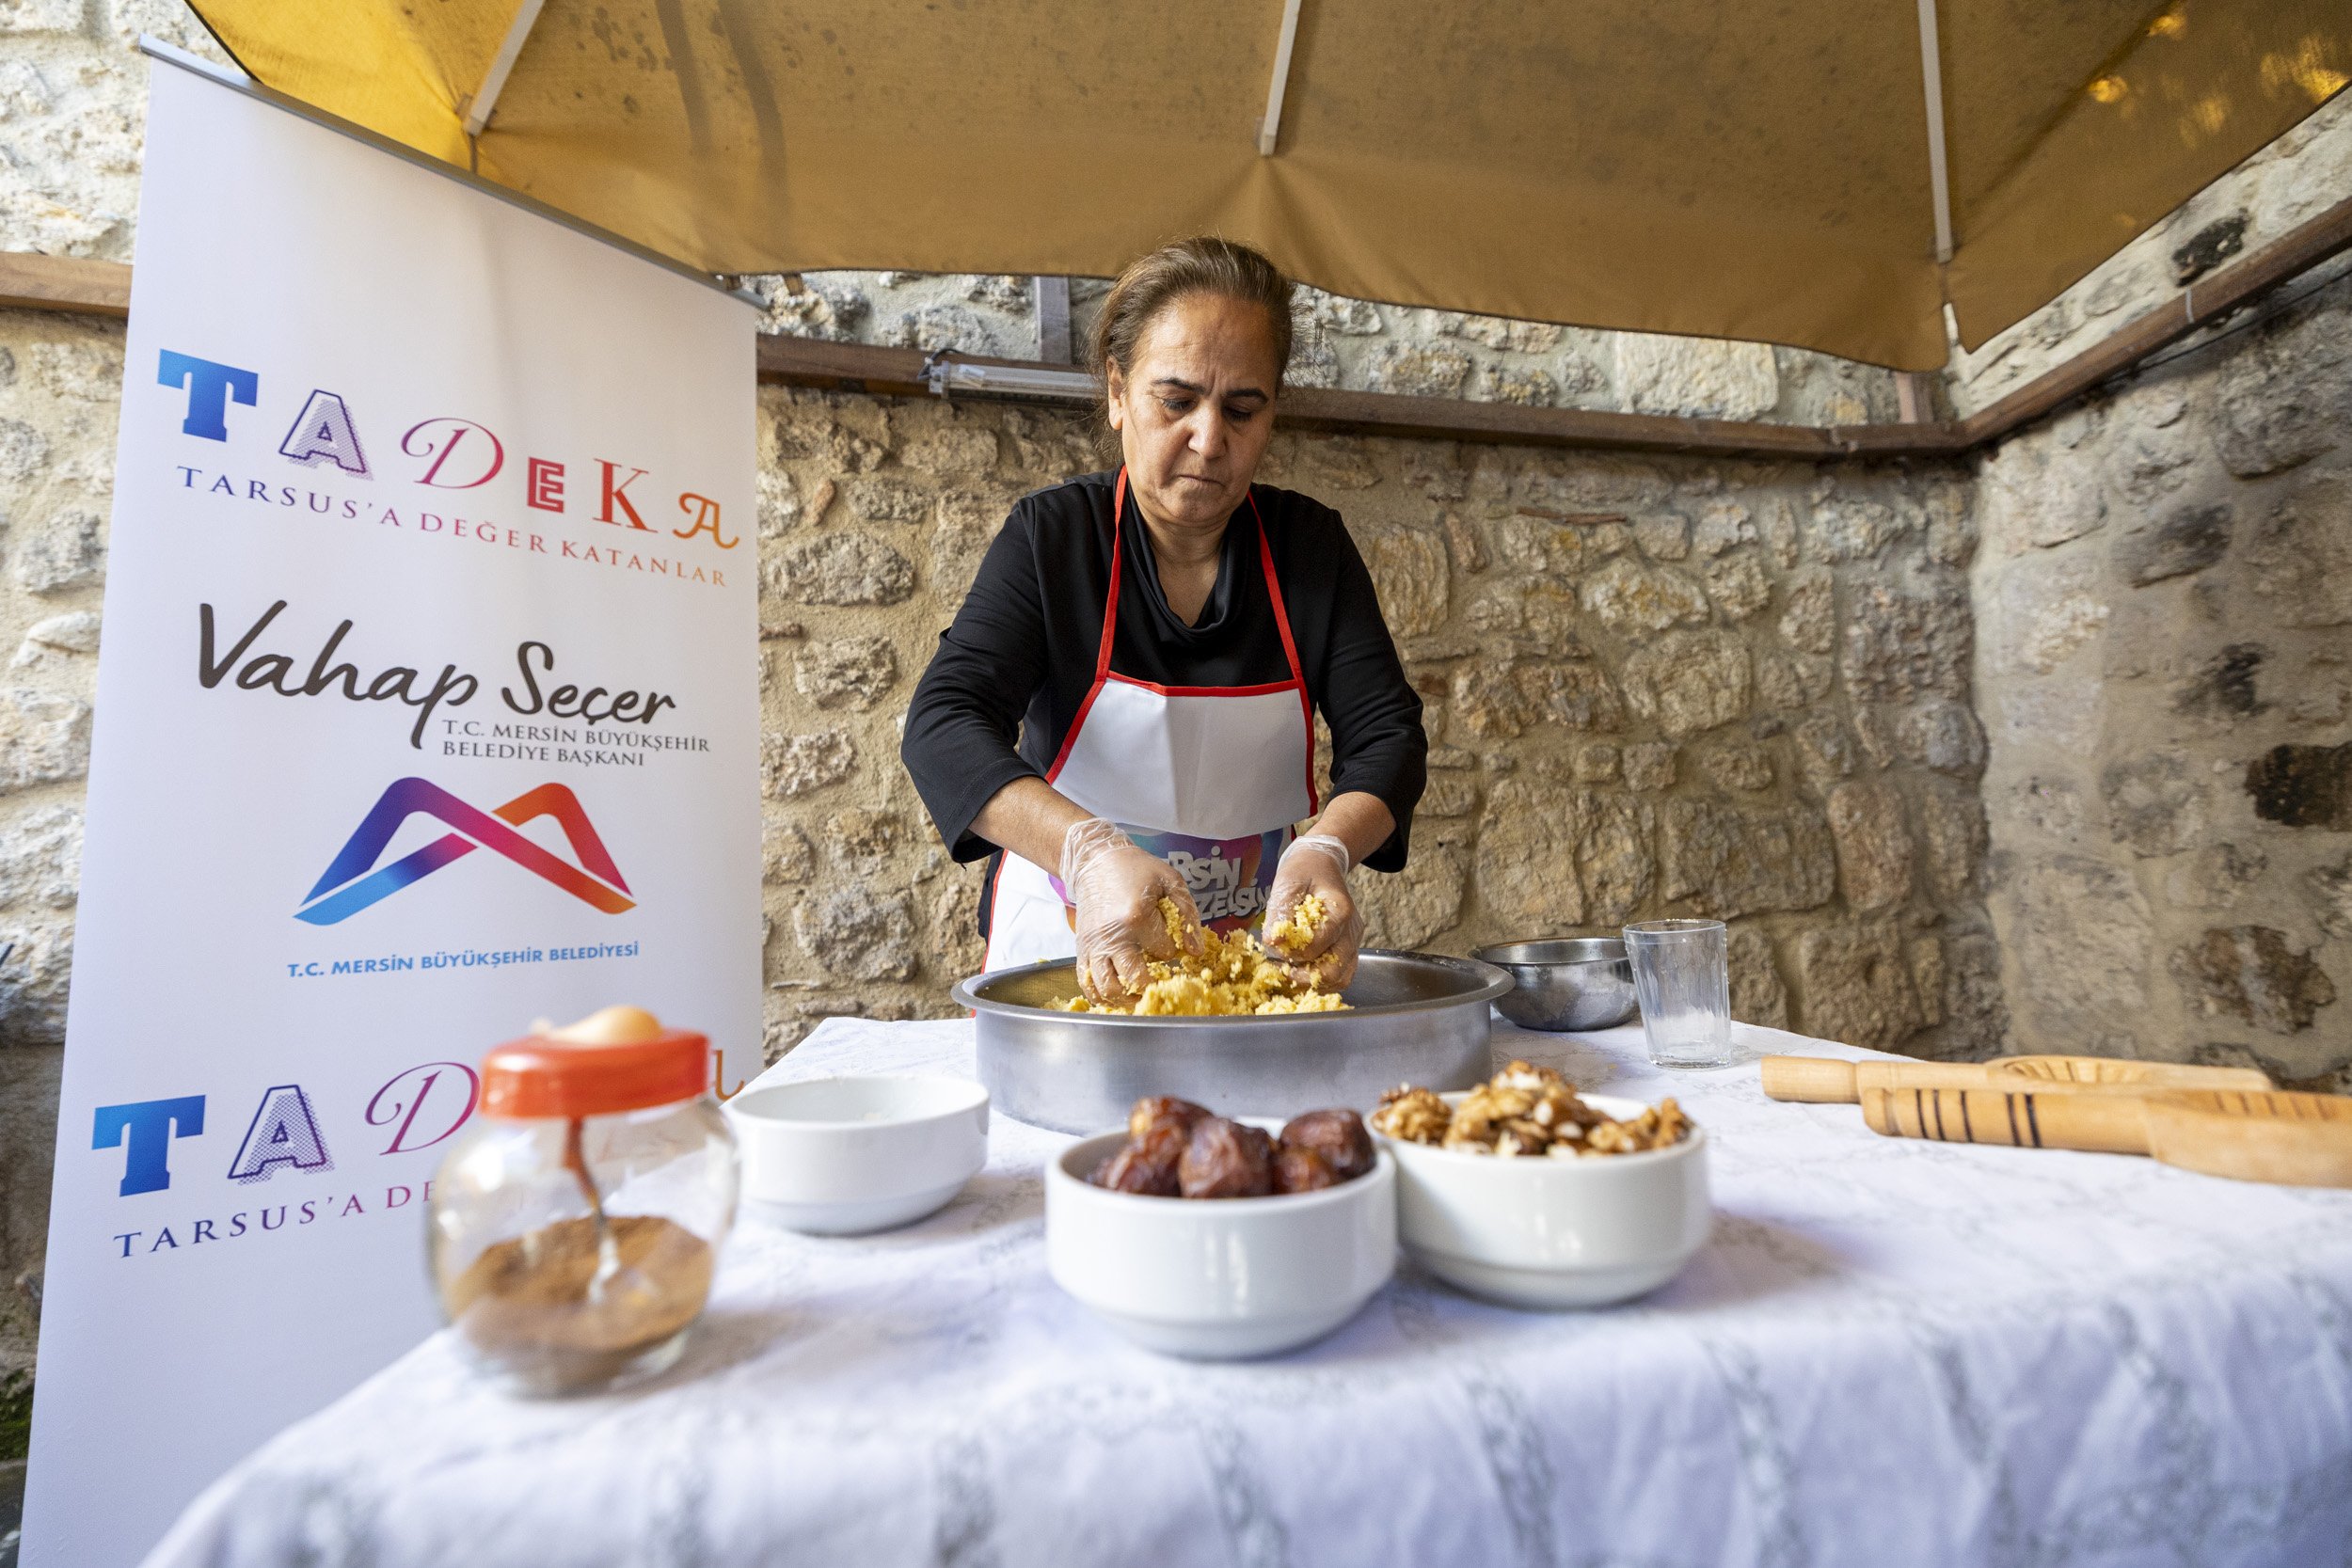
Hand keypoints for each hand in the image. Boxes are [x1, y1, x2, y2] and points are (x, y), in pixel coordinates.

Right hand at [1061, 818, 1202, 1001]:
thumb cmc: (1136, 869)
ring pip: (1108, 989)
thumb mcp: (1170, 881)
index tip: (1171, 940)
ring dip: (1127, 1000)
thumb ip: (1187, 914)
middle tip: (1164, 988)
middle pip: (1136, 980)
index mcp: (1137, 917)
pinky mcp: (1081, 949)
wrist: (1095, 860)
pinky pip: (1087, 983)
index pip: (1165, 952)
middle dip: (1154, 987)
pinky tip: (1117, 998)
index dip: (1172, 949)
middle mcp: (1112, 936)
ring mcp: (1094, 945)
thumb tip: (1195, 951)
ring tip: (1141, 998)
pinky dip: (1101, 997)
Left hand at [1263, 833, 1361, 990]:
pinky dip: (1322, 981)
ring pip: (1341, 978)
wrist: (1321, 864)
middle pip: (1334, 970)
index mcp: (1340, 910)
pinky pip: (1341, 974)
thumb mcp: (1286, 885)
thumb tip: (1273, 944)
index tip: (1275, 948)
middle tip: (1282, 971)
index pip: (1319, 944)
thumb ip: (1280, 915)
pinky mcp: (1349, 948)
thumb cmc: (1303, 872)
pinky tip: (1302, 974)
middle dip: (1304, 976)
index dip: (1293, 952)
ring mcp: (1353, 941)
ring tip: (1291, 974)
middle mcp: (1352, 929)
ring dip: (1314, 983)